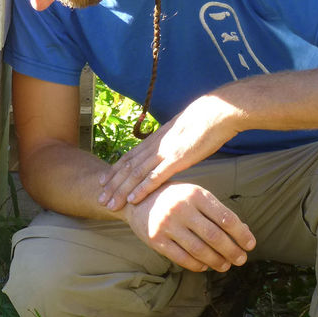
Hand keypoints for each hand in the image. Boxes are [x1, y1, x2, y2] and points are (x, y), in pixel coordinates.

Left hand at [98, 94, 239, 210]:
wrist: (217, 111)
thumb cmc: (205, 122)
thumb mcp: (182, 132)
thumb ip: (171, 143)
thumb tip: (169, 150)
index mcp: (156, 140)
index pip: (129, 157)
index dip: (115, 171)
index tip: (103, 182)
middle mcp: (155, 146)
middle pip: (127, 168)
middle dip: (112, 185)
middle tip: (100, 200)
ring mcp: (164, 152)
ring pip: (136, 174)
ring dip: (121, 191)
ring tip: (109, 204)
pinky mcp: (176, 159)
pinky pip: (155, 176)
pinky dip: (142, 189)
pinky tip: (133, 200)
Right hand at [125, 182, 254, 272]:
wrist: (135, 200)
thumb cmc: (173, 197)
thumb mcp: (194, 194)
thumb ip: (216, 210)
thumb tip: (243, 231)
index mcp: (195, 194)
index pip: (225, 218)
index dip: (241, 234)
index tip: (250, 245)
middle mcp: (181, 208)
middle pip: (214, 236)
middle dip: (232, 251)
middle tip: (241, 260)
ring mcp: (167, 225)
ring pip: (199, 250)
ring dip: (216, 261)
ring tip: (225, 266)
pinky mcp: (155, 240)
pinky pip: (182, 258)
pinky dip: (197, 265)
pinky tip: (205, 266)